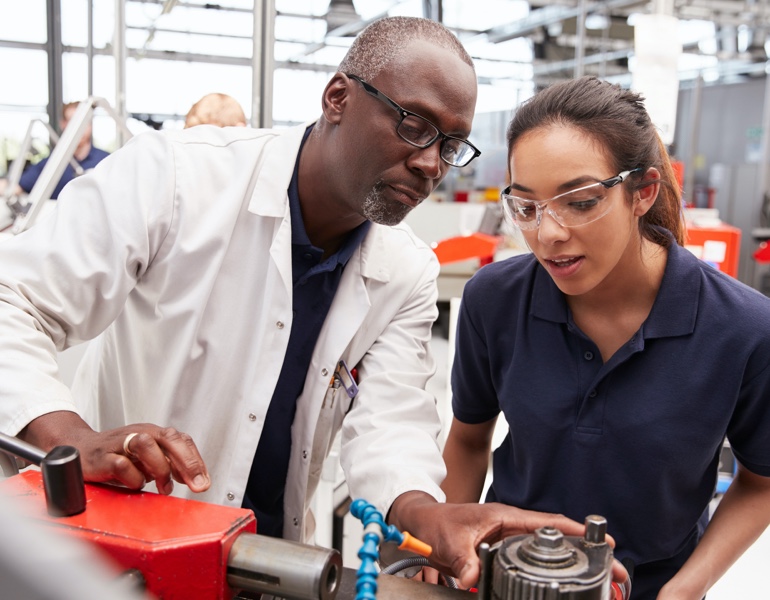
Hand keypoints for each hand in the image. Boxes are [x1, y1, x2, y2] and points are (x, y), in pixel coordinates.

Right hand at [19, 411, 209, 494]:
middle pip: (169, 438)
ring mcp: (120, 443)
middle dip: (187, 462)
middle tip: (196, 484)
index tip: (203, 481)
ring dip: (160, 468)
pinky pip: (121, 465)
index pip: (182, 439)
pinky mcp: (102, 456)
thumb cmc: (115, 454)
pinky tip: (135, 485)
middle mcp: (139, 433)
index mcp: (153, 433)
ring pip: (146, 444)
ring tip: (164, 487)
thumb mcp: (146, 458)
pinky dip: (132, 478)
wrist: (79, 449)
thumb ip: (169, 464)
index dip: (196, 460)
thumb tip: (192, 477)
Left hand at [389, 492, 591, 589]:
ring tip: (601, 581)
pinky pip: (532, 560)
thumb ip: (463, 559)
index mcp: (506, 516)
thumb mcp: (450, 540)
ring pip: (549, 551)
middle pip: (557, 538)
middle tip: (614, 572)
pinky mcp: (504, 552)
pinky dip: (550, 570)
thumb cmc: (437, 523)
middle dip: (588, 552)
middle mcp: (513, 526)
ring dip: (574, 563)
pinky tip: (563, 584)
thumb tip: (473, 577)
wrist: (421, 523)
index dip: (578, 530)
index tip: (606, 541)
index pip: (549, 522)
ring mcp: (510, 539)